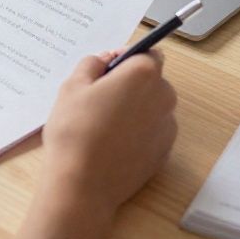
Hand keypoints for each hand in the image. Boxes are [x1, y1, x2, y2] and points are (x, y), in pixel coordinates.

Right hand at [40, 49, 177, 217]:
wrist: (83, 186)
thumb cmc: (75, 131)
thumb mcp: (72, 86)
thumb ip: (92, 63)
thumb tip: (106, 60)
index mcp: (144, 74)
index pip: (146, 52)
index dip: (125, 58)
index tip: (105, 71)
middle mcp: (164, 97)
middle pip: (151, 80)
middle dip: (131, 83)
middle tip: (99, 99)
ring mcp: (167, 127)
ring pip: (152, 106)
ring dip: (135, 107)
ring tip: (104, 124)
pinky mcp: (164, 152)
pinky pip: (153, 131)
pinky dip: (138, 131)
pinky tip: (113, 144)